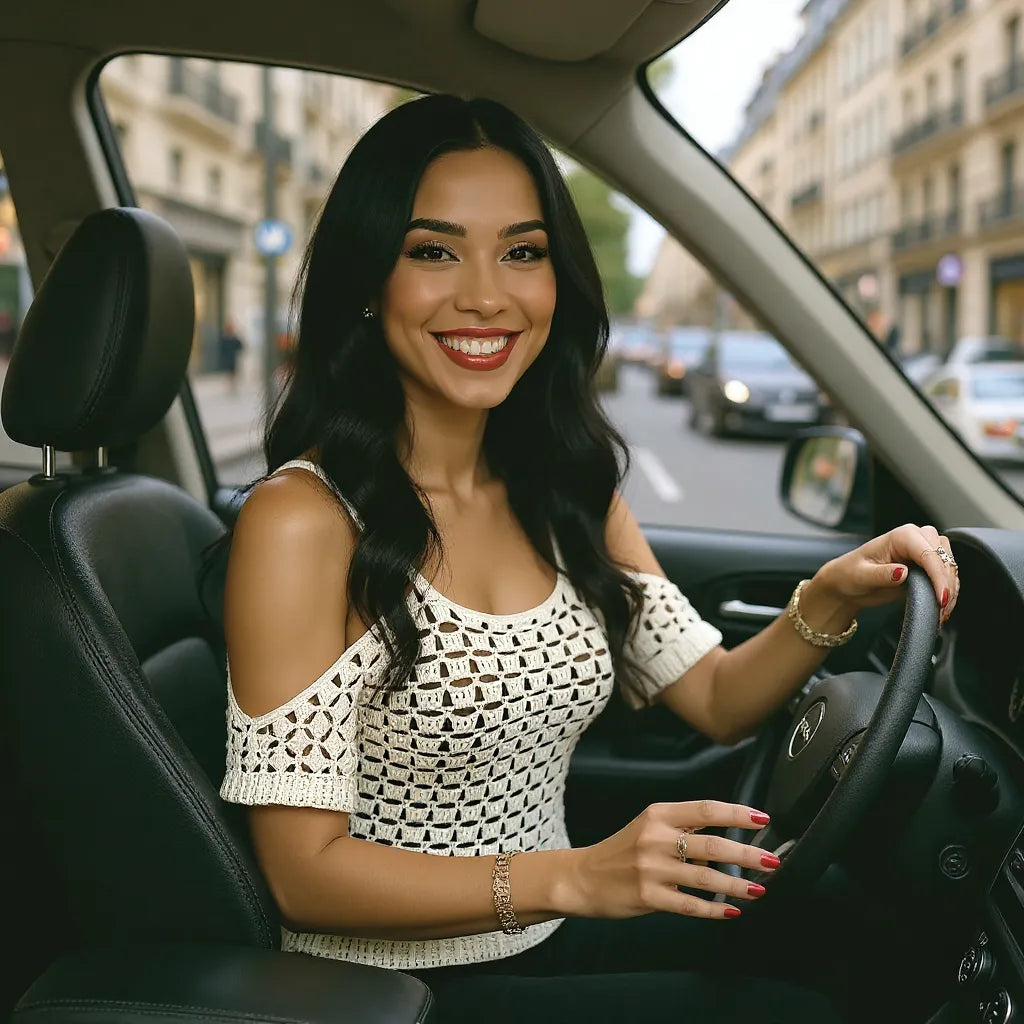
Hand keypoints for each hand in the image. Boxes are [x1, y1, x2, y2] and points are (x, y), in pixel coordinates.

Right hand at [562, 800, 777, 920]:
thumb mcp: (649, 828)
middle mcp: (655, 838)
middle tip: (771, 860)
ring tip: (759, 888)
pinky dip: (715, 909)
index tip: (762, 819)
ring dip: (737, 885)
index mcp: (658, 814)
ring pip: (705, 878)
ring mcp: (651, 868)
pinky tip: (731, 911)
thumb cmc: (622, 851)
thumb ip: (684, 830)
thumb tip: (727, 842)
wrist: (584, 877)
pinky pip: (690, 904)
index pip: (705, 809)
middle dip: (747, 854)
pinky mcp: (648, 896)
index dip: (737, 814)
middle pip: (712, 844)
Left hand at [814, 522, 958, 625]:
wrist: (848, 583)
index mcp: (901, 536)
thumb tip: (903, 572)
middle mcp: (916, 539)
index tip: (940, 598)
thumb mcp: (861, 576)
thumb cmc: (850, 574)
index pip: (928, 554)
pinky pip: (947, 576)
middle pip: (944, 558)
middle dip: (947, 584)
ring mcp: (924, 551)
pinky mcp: (927, 566)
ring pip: (950, 566)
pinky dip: (948, 592)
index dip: (938, 576)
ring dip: (951, 589)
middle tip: (941, 608)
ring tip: (942, 612)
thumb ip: (882, 574)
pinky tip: (942, 608)